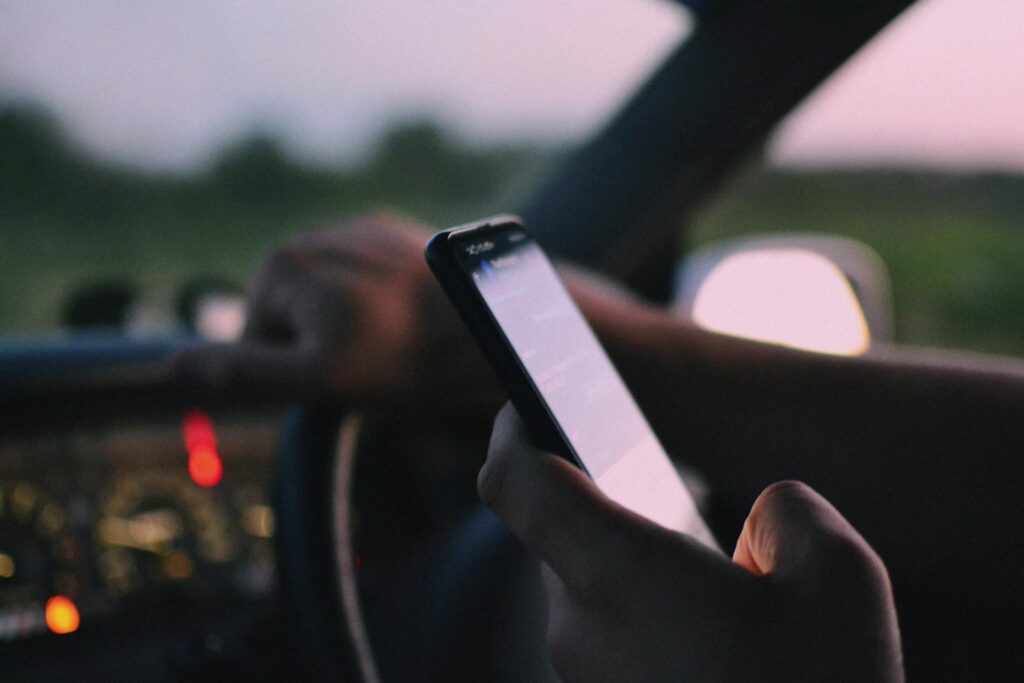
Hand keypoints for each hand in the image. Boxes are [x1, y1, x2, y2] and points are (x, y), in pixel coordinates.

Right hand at [174, 213, 501, 411]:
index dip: (296, 375)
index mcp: (280, 265)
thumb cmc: (407, 358)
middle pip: (296, 318)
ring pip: (334, 303)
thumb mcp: (316, 378)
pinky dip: (384, 306)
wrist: (495, 323)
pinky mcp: (399, 236)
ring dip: (356, 327)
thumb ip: (243, 372)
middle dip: (325, 347)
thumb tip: (174, 367)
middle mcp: (313, 235)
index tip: (345, 376)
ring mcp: (358, 230)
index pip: (258, 342)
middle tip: (377, 364)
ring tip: (402, 341)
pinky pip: (370, 285)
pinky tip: (417, 318)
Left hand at [481, 404, 903, 682]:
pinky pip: (605, 631)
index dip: (512, 426)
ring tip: (690, 546)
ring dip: (629, 557)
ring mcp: (586, 677)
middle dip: (601, 496)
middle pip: (558, 530)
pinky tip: (700, 612)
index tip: (525, 396)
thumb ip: (791, 513)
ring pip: (587, 584)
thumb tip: (762, 521)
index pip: (517, 481)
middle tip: (634, 458)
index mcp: (619, 575)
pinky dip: (638, 605)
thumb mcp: (842, 575)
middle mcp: (581, 628)